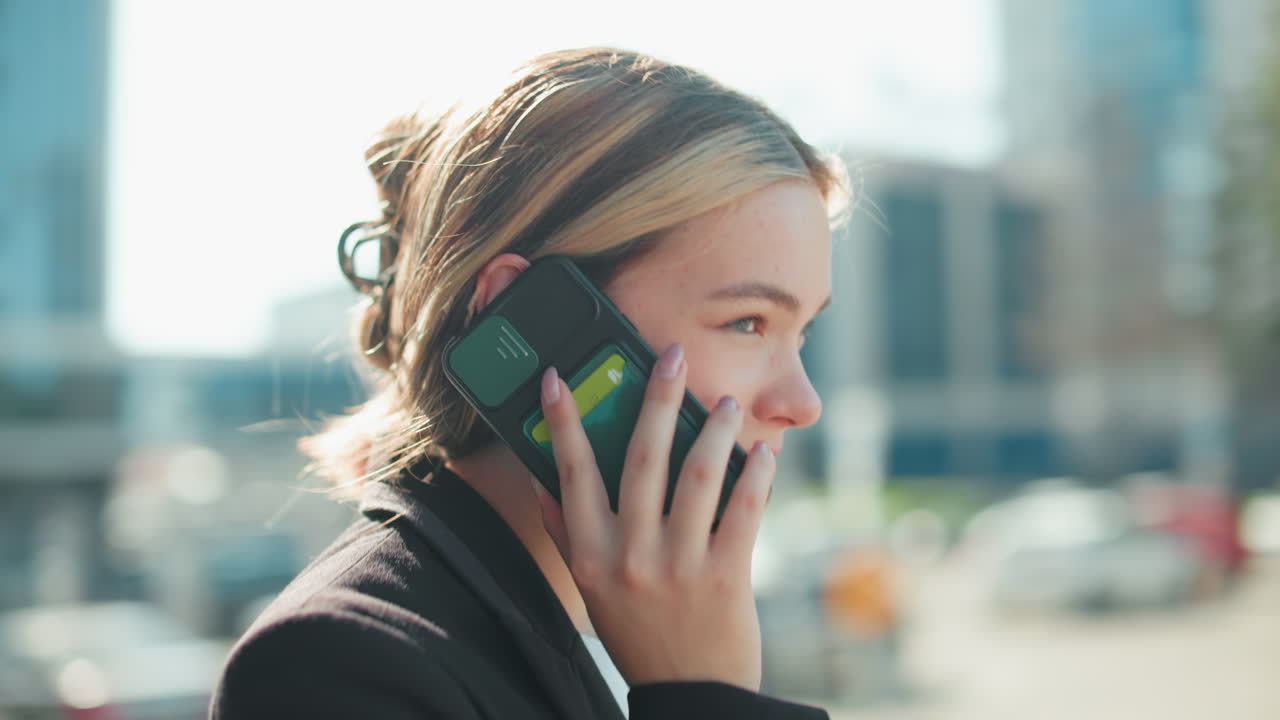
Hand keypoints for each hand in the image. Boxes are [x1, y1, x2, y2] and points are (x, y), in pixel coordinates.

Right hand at [531, 343, 774, 689]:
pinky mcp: (728, 576)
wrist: (690, 695)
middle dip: (655, 398)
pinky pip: (744, 510)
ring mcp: (681, 566)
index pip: (570, 473)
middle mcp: (631, 556)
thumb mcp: (592, 589)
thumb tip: (547, 484)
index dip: (562, 421)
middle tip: (670, 355)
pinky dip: (757, 474)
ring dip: (713, 428)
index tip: (556, 377)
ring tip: (725, 401)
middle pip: (641, 458)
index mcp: (592, 555)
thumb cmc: (639, 634)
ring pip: (698, 475)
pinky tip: (763, 451)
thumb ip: (569, 536)